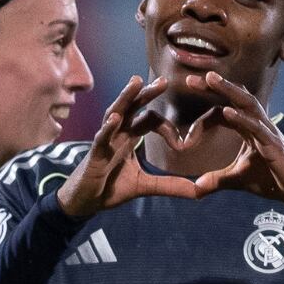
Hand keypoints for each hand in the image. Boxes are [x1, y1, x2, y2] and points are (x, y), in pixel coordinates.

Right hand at [57, 76, 197, 216]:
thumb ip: (169, 185)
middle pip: (132, 107)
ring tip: (136, 82)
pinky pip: (101, 138)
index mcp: (129, 138)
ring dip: (125, 98)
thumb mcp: (145, 186)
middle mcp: (117, 135)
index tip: (181, 145)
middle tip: (165, 81)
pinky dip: (108, 128)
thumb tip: (199, 191)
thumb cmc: (110, 188)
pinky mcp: (94, 156)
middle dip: (147, 93)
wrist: (85, 202)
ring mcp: (105, 142)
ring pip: (114, 114)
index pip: (149, 120)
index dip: (167, 127)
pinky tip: (116, 119)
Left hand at [185, 71, 283, 208]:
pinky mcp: (274, 147)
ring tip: (211, 79)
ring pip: (248, 105)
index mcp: (249, 129)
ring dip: (229, 90)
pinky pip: (257, 129)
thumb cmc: (272, 180)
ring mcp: (268, 133)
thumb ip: (216, 181)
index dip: (209, 101)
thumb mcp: (238, 180)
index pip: (226, 108)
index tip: (188, 92)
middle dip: (216, 86)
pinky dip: (242, 119)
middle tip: (192, 78)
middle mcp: (259, 125)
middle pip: (237, 98)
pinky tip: (227, 111)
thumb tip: (195, 188)